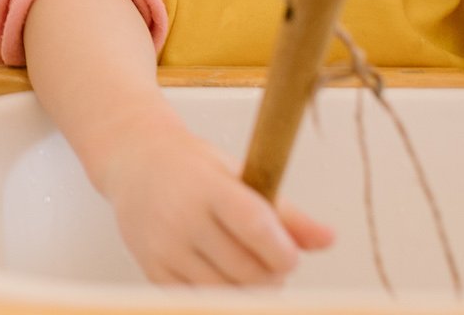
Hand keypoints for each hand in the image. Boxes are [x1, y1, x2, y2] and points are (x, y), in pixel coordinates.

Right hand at [96, 122, 331, 285]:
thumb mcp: (239, 174)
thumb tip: (329, 240)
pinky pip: (196, 302)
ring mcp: (164, 247)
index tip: (290, 257)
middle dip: (271, 278)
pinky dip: (220, 298)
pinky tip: (224, 279)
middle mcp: (182, 217)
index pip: (254, 226)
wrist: (134, 161)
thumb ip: (285, 212)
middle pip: (244, 270)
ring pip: (223, 293)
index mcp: (208, 186)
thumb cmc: (193, 167)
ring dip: (249, 293)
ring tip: (253, 273)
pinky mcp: (152, 270)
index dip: (282, 251)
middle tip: (274, 265)